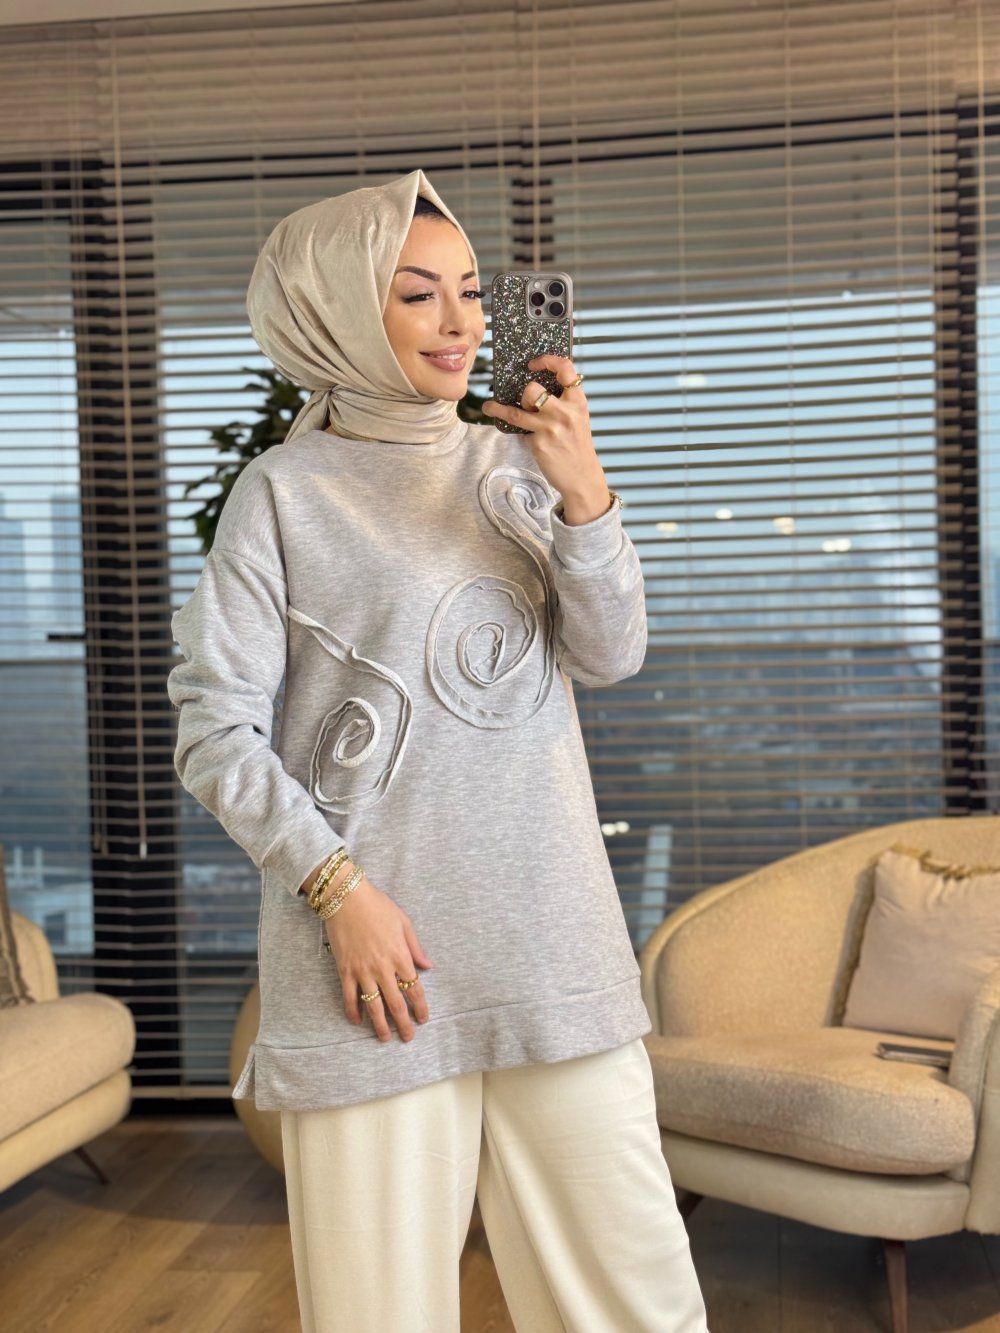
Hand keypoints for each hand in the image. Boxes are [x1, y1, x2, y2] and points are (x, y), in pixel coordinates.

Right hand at [308, 865, 433, 1042]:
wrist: (347, 899)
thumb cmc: (378, 906)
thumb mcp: (404, 923)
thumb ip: (415, 947)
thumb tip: (427, 966)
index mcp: (400, 956)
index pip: (414, 989)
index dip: (420, 1007)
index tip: (423, 1019)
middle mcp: (383, 968)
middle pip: (396, 1003)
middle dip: (403, 1023)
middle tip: (407, 1037)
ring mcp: (363, 971)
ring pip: (373, 1005)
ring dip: (380, 1025)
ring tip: (385, 1038)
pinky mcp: (345, 970)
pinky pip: (349, 996)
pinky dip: (353, 1011)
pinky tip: (357, 1021)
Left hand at [483, 355, 609, 518]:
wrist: (582, 477)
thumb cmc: (577, 444)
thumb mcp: (578, 417)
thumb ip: (563, 401)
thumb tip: (535, 388)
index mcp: (577, 401)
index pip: (565, 368)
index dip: (546, 361)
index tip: (532, 364)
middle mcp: (565, 412)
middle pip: (532, 390)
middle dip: (525, 396)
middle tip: (526, 404)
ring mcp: (550, 429)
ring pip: (516, 412)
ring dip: (498, 409)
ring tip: (490, 407)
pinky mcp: (539, 444)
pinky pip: (521, 434)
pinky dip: (523, 437)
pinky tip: (532, 444)